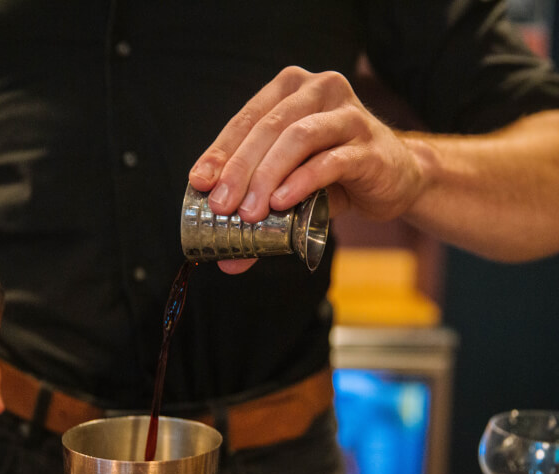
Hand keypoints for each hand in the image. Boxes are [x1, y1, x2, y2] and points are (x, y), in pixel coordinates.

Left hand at [188, 66, 424, 226]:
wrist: (396, 177)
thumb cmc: (334, 174)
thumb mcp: (289, 183)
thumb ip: (258, 212)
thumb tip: (226, 259)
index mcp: (290, 91)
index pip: (246, 119)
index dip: (219, 152)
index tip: (199, 182)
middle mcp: (319, 91)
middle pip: (268, 127)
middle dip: (239, 170)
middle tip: (220, 206)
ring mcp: (348, 115)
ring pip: (297, 138)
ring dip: (267, 176)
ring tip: (248, 212)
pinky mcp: (370, 147)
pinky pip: (330, 161)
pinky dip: (301, 182)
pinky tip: (281, 203)